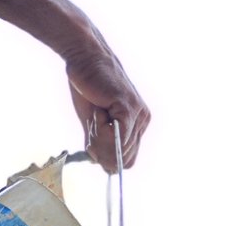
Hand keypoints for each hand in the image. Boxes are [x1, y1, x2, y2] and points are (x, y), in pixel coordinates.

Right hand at [65, 38, 149, 171]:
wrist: (83, 57)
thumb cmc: (87, 87)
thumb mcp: (93, 123)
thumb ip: (101, 144)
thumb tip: (105, 168)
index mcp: (137, 125)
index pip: (127, 161)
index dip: (108, 160)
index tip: (93, 142)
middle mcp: (142, 121)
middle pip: (123, 160)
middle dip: (101, 150)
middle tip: (92, 124)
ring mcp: (138, 114)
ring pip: (117, 150)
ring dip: (98, 137)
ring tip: (95, 112)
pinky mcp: (129, 109)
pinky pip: (114, 137)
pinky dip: (99, 129)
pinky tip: (97, 110)